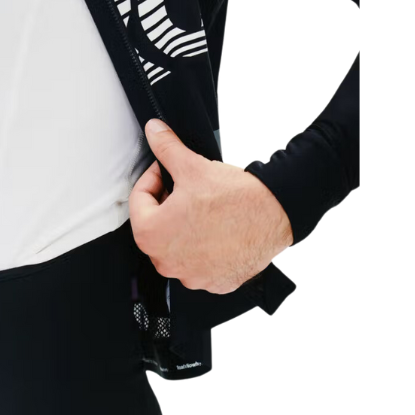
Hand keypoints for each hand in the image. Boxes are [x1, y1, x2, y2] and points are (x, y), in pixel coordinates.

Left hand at [129, 119, 292, 293]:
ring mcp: (190, 276)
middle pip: (156, 227)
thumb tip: (154, 132)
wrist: (276, 216)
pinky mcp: (213, 283)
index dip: (153, 179)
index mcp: (151, 235)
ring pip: (178, 246)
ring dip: (185, 228)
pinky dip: (205, 248)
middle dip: (167, 205)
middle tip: (186, 189)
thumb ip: (166, 149)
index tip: (166, 172)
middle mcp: (166, 262)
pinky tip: (217, 231)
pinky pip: (201, 264)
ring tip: (204, 210)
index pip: (138, 201)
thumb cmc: (236, 199)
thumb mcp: (192, 166)